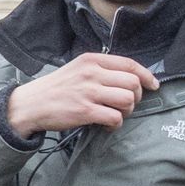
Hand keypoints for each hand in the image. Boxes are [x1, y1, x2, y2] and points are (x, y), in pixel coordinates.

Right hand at [6, 53, 158, 135]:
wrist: (30, 104)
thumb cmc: (56, 88)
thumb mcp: (77, 69)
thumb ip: (100, 70)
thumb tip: (129, 78)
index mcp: (91, 60)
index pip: (129, 64)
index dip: (146, 75)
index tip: (153, 85)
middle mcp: (91, 73)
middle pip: (132, 83)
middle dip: (136, 97)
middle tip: (126, 105)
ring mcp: (88, 92)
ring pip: (127, 100)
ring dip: (127, 111)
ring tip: (117, 114)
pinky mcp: (85, 111)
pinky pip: (115, 117)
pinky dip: (116, 124)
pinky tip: (107, 125)